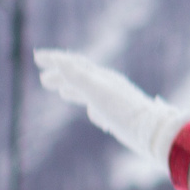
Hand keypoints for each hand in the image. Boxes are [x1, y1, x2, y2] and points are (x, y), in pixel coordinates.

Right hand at [34, 49, 185, 163]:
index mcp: (103, 77)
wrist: (153, 132)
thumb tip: (59, 60)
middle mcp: (111, 86)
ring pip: (92, 92)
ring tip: (62, 91)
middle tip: (43, 80)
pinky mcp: (123, 117)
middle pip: (82, 77)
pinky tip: (96, 117)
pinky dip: (93, 109)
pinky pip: (103, 109)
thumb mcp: (96, 92)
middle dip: (62, 76)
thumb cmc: (124, 112)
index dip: (55, 59)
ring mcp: (117, 102)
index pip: (75, 63)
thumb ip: (77, 77)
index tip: (37, 57)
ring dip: (75, 90)